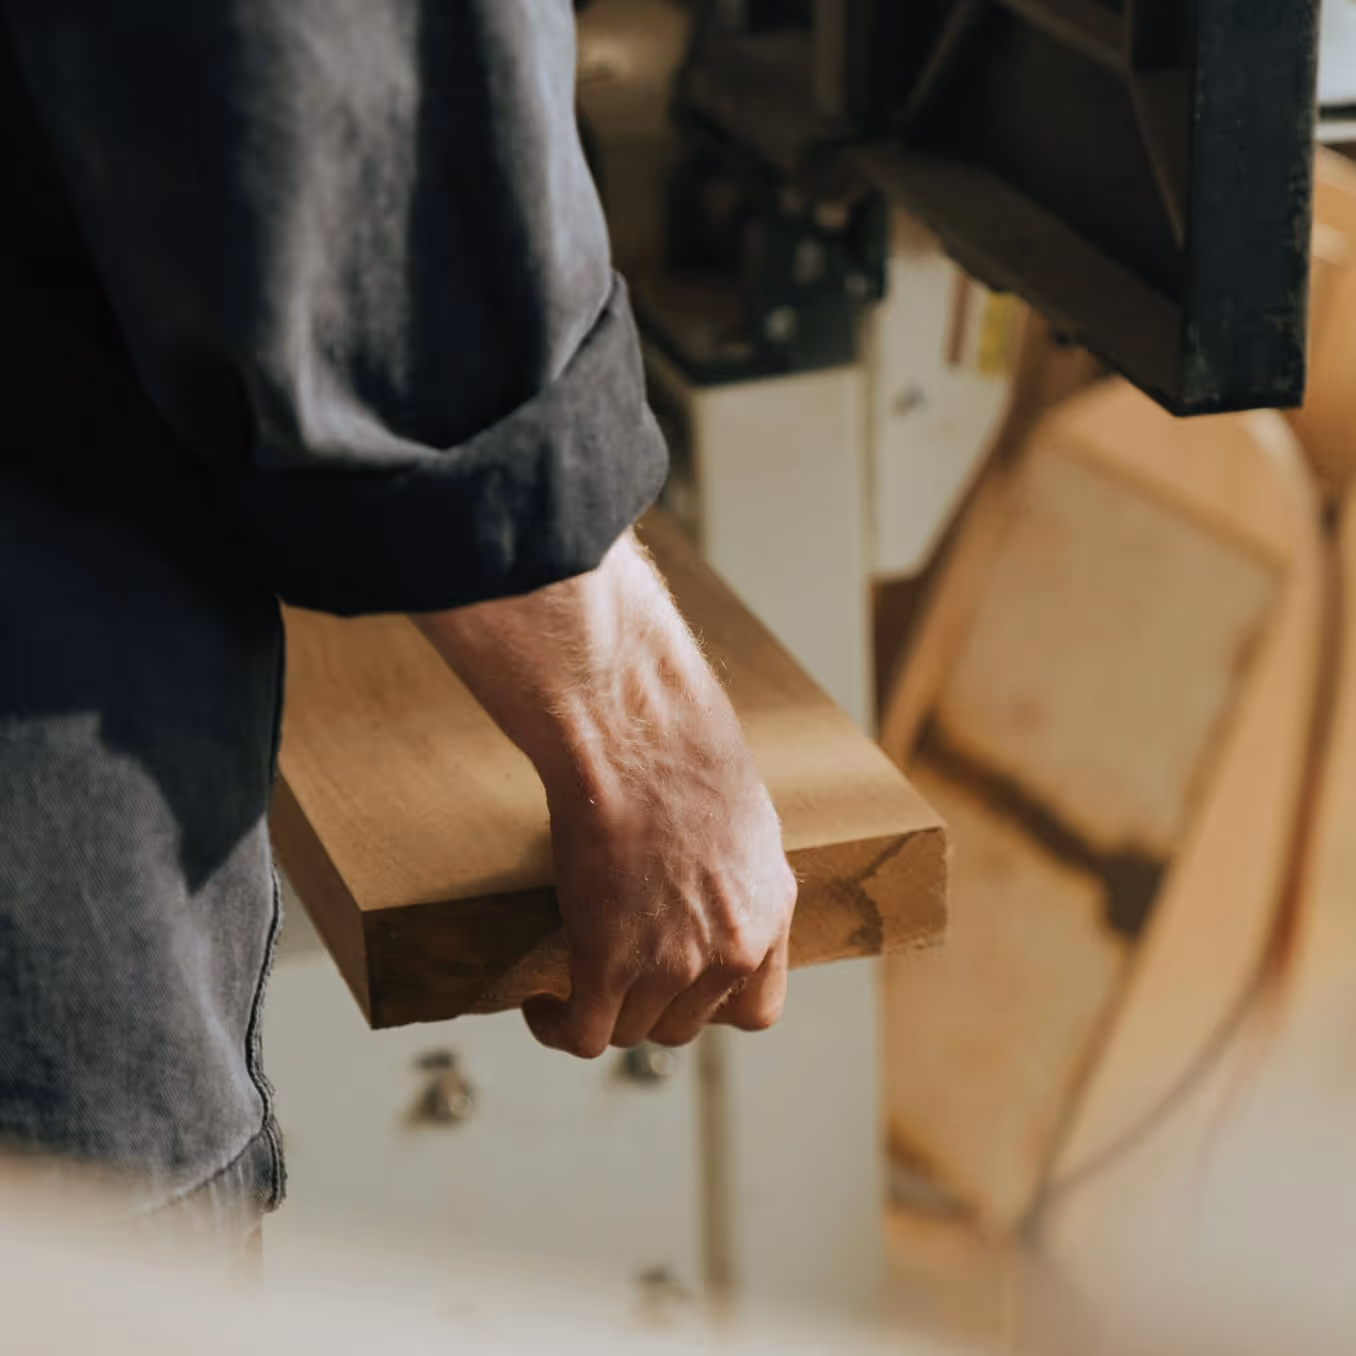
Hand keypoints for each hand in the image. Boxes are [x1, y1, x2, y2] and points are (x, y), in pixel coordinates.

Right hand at [414, 530, 797, 1055]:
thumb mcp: (741, 819)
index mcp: (769, 913)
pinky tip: (541, 1005)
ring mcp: (673, 964)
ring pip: (630, 1030)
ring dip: (597, 1014)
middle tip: (609, 974)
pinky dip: (557, 1027)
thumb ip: (733, 875)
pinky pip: (582, 1034)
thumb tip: (704, 888)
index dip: (710, 1008)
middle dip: (645, 1005)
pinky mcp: (610, 962)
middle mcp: (731, 949)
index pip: (755, 1011)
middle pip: (682, 1025)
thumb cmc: (681, 749)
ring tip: (568, 988)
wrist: (638, 736)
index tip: (676, 988)